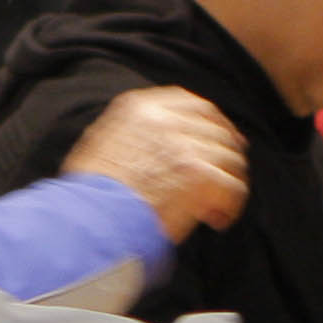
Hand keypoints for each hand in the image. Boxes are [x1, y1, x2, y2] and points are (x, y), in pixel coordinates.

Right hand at [67, 87, 249, 239]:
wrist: (91, 218)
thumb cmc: (89, 194)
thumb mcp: (99, 144)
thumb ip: (129, 134)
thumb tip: (147, 146)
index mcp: (140, 107)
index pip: (190, 103)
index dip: (211, 122)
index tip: (219, 138)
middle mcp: (166, 120)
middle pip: (216, 128)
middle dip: (226, 151)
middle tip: (228, 173)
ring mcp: (185, 146)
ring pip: (229, 158)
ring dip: (228, 182)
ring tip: (216, 207)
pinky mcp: (200, 175)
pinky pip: (232, 186)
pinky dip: (230, 205)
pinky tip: (217, 220)